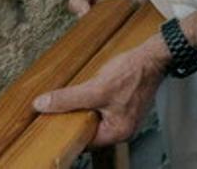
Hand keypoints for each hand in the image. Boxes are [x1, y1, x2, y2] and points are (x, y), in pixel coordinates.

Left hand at [33, 35, 168, 146]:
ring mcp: (126, 117)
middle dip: (77, 116)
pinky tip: (93, 89)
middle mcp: (124, 129)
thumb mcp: (96, 88)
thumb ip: (68, 99)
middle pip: (89, 129)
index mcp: (118, 132)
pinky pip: (103, 108)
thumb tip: (43, 104)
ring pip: (95, 117)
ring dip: (86, 106)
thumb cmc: (134, 73)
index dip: (67, 129)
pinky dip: (95, 100)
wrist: (153, 55)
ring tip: (83, 93)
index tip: (53, 119)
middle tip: (65, 105)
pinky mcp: (125, 105)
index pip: (84, 140)